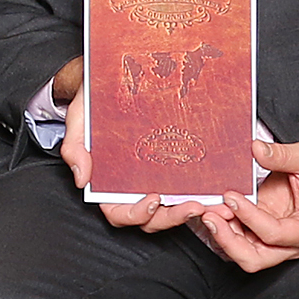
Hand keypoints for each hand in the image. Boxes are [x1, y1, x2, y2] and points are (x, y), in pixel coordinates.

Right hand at [52, 65, 204, 234]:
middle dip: (174, 217)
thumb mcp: (78, 122)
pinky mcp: (175, 166)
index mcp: (108, 185)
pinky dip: (205, 193)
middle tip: (196, 206)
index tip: (154, 199)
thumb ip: (75, 149)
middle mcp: (133, 187)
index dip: (137, 214)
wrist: (111, 79)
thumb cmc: (93, 103)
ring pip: (174, 208)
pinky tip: (222, 189)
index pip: (120, 213)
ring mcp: (156, 178)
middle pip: (153, 218)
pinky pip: (189, 187)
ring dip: (195, 211)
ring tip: (216, 205)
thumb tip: (82, 180)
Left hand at [197, 123, 298, 272]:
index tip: (232, 196)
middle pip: (254, 259)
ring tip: (206, 209)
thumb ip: (282, 155)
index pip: (274, 234)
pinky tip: (212, 208)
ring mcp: (275, 239)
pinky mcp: (261, 229)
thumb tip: (256, 149)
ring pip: (241, 252)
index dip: (250, 218)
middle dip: (228, 241)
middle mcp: (293, 243)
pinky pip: (238, 237)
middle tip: (209, 216)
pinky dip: (223, 226)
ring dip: (221, 234)